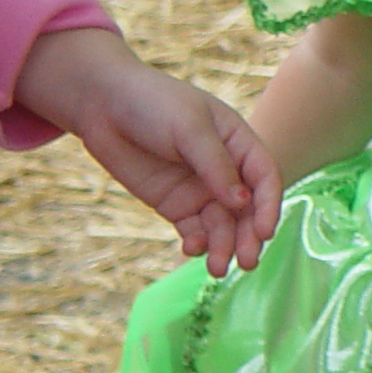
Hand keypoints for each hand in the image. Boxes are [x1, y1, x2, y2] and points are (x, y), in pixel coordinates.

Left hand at [14, 28, 284, 274]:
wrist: (103, 106)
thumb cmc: (154, 104)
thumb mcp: (189, 128)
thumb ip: (216, 166)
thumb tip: (242, 203)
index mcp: (239, 143)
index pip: (264, 178)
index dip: (268, 205)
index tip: (263, 232)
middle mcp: (225, 171)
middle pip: (246, 209)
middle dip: (248, 236)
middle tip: (247, 263)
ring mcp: (200, 190)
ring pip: (221, 225)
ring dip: (223, 246)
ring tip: (217, 268)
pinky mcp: (175, 205)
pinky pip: (194, 229)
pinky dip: (197, 242)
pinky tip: (191, 249)